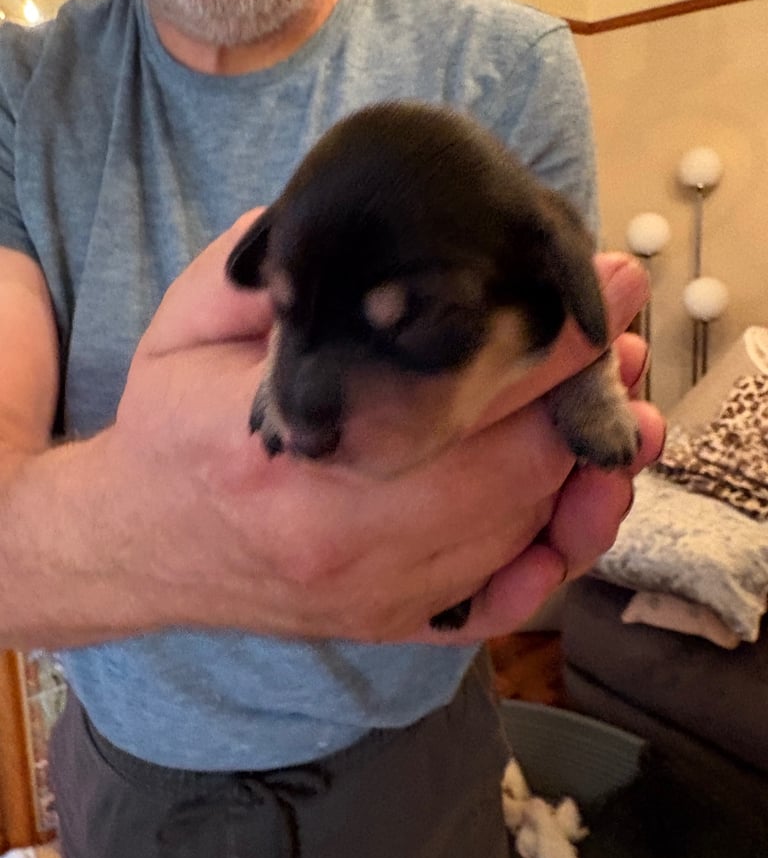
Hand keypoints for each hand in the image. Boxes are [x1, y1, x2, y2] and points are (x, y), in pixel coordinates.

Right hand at [108, 216, 661, 642]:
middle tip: (622, 342)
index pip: (453, 395)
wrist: (135, 544)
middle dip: (582, 399)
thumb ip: (264, 272)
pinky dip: (555, 555)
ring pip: (518, 536)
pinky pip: (499, 603)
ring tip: (622, 411)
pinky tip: (582, 506)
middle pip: (509, 474)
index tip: (609, 282)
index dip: (548, 339)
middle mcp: (338, 543)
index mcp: (284, 457)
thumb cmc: (167, 427)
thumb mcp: (183, 327)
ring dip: (585, 470)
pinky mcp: (388, 623)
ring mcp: (371, 597)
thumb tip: (357, 234)